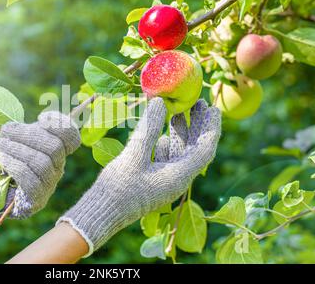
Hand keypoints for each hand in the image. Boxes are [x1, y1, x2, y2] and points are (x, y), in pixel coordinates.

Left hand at [0, 111, 80, 218]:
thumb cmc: (0, 159)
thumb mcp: (13, 139)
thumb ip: (25, 129)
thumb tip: (30, 122)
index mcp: (55, 149)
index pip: (71, 137)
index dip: (60, 124)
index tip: (40, 118)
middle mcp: (57, 167)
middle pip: (54, 147)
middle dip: (28, 135)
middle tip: (6, 131)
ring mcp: (49, 184)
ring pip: (42, 163)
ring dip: (18, 150)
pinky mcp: (36, 200)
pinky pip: (31, 182)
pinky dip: (15, 167)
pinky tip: (2, 160)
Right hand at [58, 98, 220, 254]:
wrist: (101, 213)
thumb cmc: (119, 187)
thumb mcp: (134, 155)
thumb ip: (148, 128)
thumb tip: (160, 101)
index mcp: (179, 176)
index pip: (205, 148)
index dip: (211, 126)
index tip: (213, 107)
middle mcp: (177, 179)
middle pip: (194, 148)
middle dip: (197, 125)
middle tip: (197, 102)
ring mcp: (165, 181)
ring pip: (179, 152)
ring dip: (181, 132)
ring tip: (178, 111)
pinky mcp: (153, 181)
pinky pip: (166, 158)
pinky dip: (166, 142)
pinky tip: (161, 133)